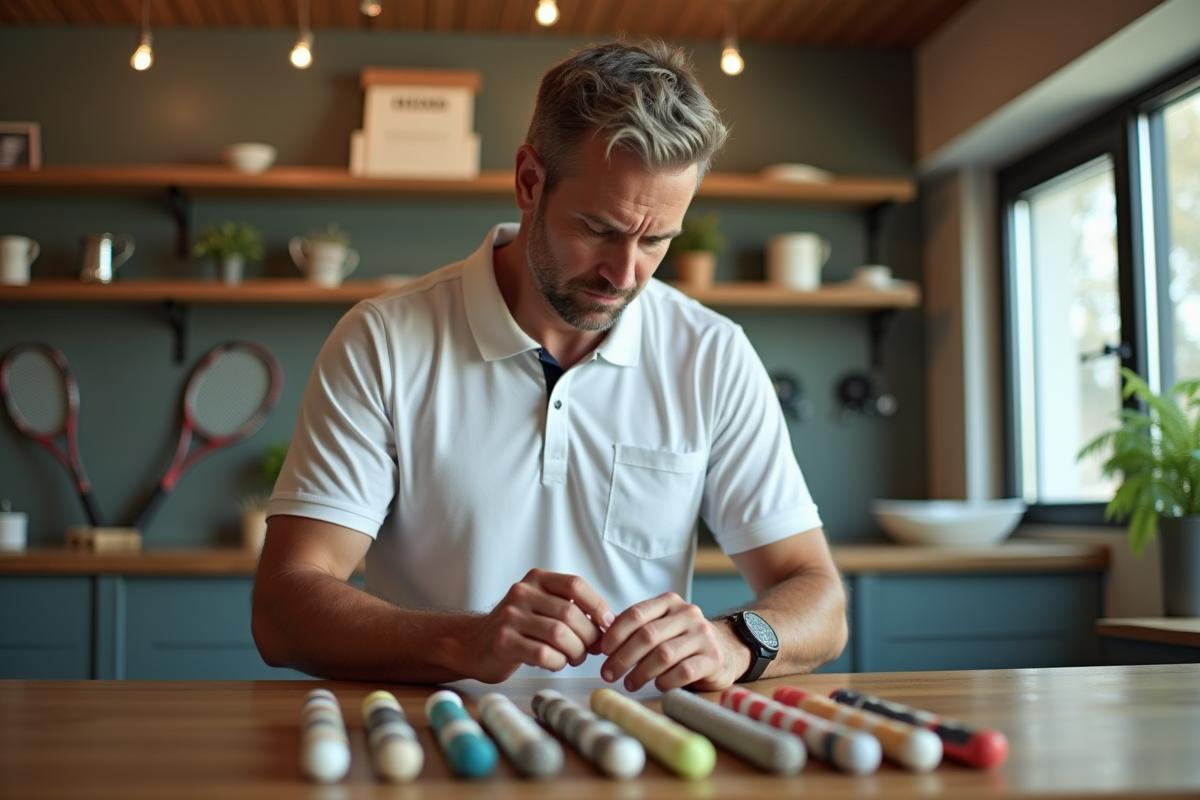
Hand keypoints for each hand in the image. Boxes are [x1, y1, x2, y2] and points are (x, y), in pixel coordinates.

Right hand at [463, 569, 614, 682]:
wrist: (475, 644)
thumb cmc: (520, 628)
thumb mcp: (543, 606)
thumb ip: (573, 610)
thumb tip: (608, 626)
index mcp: (537, 579)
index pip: (575, 584)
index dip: (597, 605)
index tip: (607, 624)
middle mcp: (522, 592)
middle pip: (570, 614)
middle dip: (588, 637)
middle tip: (589, 650)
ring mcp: (510, 616)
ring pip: (559, 635)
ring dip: (575, 652)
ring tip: (573, 658)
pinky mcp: (503, 641)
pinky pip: (543, 654)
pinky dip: (557, 662)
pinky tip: (554, 663)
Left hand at [598, 593, 750, 691]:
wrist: (727, 649)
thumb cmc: (683, 640)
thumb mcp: (662, 626)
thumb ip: (636, 628)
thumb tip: (600, 637)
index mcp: (670, 603)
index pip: (636, 614)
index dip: (615, 633)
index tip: (602, 651)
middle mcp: (688, 614)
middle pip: (647, 636)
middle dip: (623, 657)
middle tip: (608, 673)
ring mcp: (703, 636)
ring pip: (663, 654)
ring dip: (641, 672)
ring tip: (629, 683)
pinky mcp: (713, 658)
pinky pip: (683, 671)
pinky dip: (665, 681)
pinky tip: (657, 686)